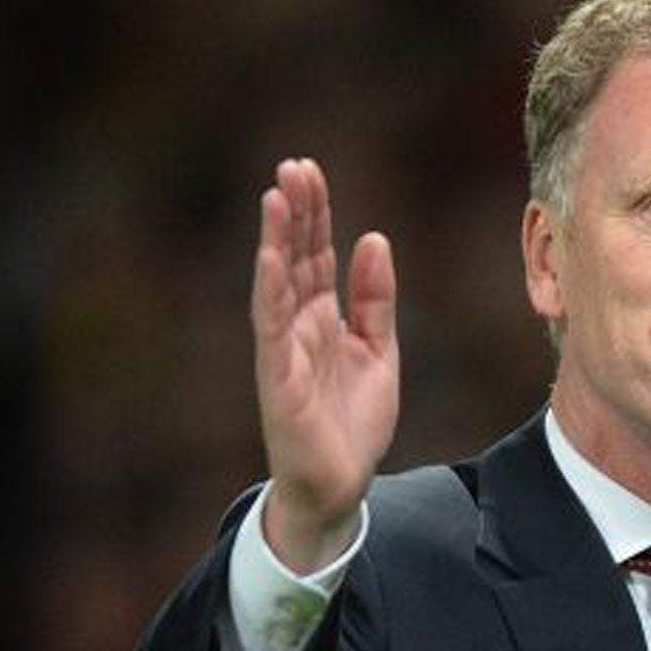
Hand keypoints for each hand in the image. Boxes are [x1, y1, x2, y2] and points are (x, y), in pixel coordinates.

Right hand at [250, 157, 398, 571]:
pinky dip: (272, 292)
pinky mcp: (279, 380)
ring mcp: (284, 351)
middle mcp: (297, 327)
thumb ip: (375, 299)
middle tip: (294, 165)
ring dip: (277, 240)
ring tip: (276, 196)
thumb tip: (374, 239)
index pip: (317, 255)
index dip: (316, 214)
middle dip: (297, 213)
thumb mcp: (379, 351)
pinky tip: (272, 259)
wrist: (340, 485)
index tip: (311, 171)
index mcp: (323, 319)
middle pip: (297, 259)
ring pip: (278, 285)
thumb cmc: (353, 421)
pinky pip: (272, 329)